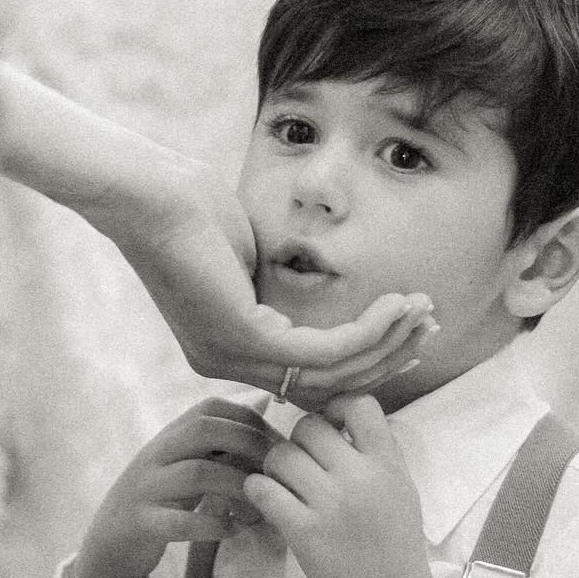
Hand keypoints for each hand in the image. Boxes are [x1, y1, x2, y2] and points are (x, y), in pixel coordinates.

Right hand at [63, 399, 280, 577]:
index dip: (252, 421)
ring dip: (237, 489)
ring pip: (196, 473)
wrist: (113, 540)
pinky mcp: (141, 522)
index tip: (281, 448)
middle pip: (203, 429)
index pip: (212, 407)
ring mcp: (146, 486)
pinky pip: (179, 522)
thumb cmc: (163, 497)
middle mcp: (157, 452)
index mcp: (171, 434)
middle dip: (248, 444)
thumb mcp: (187, 461)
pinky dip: (212, 526)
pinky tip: (234, 530)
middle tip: (277, 473)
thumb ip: (221, 440)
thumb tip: (268, 409)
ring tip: (260, 510)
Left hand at [106, 159, 436, 400]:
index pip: (306, 372)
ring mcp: (234, 357)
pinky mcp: (244, 338)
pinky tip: (394, 304)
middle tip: (428, 329)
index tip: (404, 329)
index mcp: (228, 348)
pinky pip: (324, 349)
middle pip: (326, 382)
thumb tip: (309, 295)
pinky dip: (368, 330)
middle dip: (385, 356)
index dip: (363, 355)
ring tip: (422, 312)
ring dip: (386, 343)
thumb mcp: (248, 257)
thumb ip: (278, 289)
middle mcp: (229, 364)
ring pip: (332, 373)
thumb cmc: (193, 212)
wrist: (150, 194)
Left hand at [243, 393, 446, 577]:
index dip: (336, 406)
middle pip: (309, 426)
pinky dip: (258, 490)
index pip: (359, 404)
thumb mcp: (401, 487)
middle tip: (301, 461)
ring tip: (284, 483)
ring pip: (280, 455)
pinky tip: (268, 499)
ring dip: (275, 466)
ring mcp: (330, 504)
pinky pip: (263, 489)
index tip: (330, 423)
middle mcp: (359, 478)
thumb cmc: (395, 541)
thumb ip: (375, 451)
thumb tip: (337, 413)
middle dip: (298, 439)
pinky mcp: (303, 531)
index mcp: (388, 464)